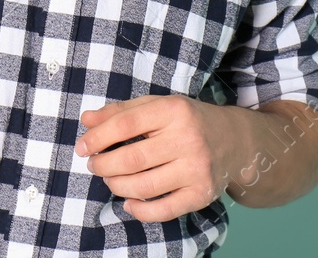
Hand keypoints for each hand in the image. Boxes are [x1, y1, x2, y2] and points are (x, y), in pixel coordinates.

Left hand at [75, 95, 250, 222]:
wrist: (235, 141)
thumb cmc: (187, 121)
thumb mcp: (157, 106)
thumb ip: (121, 112)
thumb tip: (86, 120)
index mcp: (173, 111)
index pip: (125, 124)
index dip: (98, 137)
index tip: (82, 147)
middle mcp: (188, 139)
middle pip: (132, 158)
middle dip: (104, 165)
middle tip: (94, 165)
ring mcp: (196, 169)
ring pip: (144, 186)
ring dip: (117, 186)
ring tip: (110, 179)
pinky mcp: (201, 194)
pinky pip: (164, 210)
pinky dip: (140, 210)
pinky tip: (129, 203)